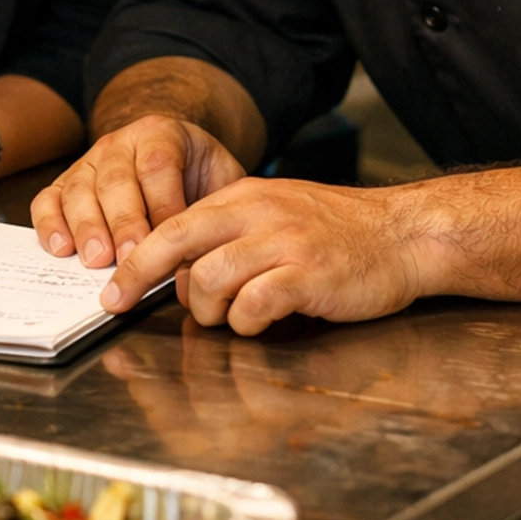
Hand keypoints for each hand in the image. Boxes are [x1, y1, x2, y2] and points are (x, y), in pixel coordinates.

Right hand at [31, 113, 244, 268]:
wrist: (178, 160)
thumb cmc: (200, 179)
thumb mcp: (220, 184)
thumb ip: (212, 210)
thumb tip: (198, 256)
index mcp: (162, 134)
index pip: (158, 165)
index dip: (162, 205)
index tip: (170, 243)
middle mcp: (120, 143)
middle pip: (116, 180)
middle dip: (123, 223)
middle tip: (129, 259)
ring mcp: (89, 162)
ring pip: (80, 190)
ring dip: (87, 228)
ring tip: (97, 261)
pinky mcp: (66, 184)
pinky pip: (48, 199)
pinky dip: (50, 224)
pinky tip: (61, 249)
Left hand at [99, 176, 424, 333]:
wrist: (406, 235)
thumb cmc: (341, 232)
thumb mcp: (279, 212)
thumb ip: (232, 232)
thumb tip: (182, 267)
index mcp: (246, 196)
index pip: (173, 224)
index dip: (138, 262)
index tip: (114, 292)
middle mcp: (260, 213)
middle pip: (179, 246)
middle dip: (146, 282)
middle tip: (132, 308)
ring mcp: (285, 243)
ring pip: (211, 280)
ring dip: (209, 311)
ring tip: (230, 316)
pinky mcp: (309, 276)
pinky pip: (254, 305)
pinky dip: (247, 323)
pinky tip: (262, 321)